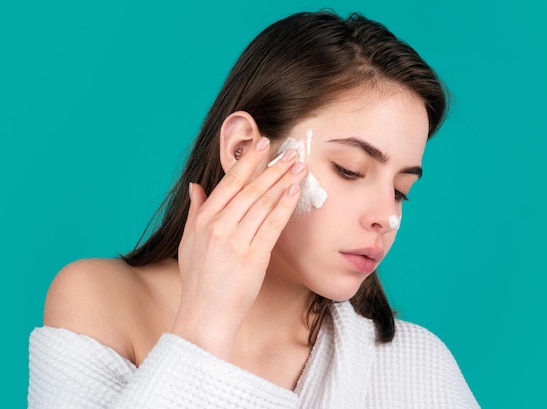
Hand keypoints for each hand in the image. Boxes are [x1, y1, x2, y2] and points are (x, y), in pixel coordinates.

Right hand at [172, 137, 306, 359]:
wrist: (206, 315)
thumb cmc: (199, 280)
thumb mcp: (189, 242)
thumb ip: (195, 212)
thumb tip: (196, 186)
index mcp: (203, 221)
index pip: (229, 183)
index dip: (248, 162)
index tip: (263, 145)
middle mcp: (218, 227)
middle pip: (250, 189)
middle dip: (271, 167)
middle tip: (289, 151)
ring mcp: (236, 242)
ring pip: (263, 203)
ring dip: (283, 181)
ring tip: (298, 166)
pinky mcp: (254, 257)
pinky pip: (273, 225)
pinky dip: (285, 205)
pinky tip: (295, 190)